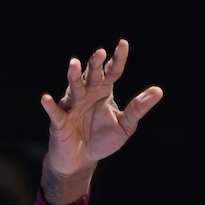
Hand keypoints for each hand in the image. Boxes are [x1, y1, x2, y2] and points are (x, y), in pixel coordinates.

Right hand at [42, 40, 162, 179]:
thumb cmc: (102, 139)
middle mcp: (86, 94)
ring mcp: (72, 107)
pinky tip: (46, 99)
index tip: (123, 44)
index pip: (111, 71)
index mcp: (103, 91)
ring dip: (74, 77)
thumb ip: (138, 108)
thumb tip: (158, 91)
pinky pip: (55, 113)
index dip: (117, 58)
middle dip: (95, 64)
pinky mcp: (60, 123)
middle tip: (100, 52)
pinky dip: (50, 106)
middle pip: (91, 75)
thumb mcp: (125, 125)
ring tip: (74, 64)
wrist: (82, 161)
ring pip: (73, 89)